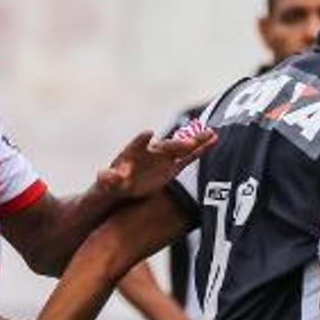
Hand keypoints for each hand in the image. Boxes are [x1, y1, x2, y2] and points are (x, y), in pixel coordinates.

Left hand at [95, 123, 216, 199]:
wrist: (121, 187)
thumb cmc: (111, 184)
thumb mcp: (106, 183)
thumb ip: (107, 179)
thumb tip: (104, 176)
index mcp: (132, 153)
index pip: (137, 145)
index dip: (142, 140)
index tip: (148, 134)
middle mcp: (150, 151)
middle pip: (164, 146)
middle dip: (175, 144)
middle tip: (187, 143)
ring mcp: (163, 157)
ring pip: (181, 148)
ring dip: (195, 141)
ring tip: (211, 132)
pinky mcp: (173, 166)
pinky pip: (189, 157)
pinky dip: (201, 149)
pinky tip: (215, 139)